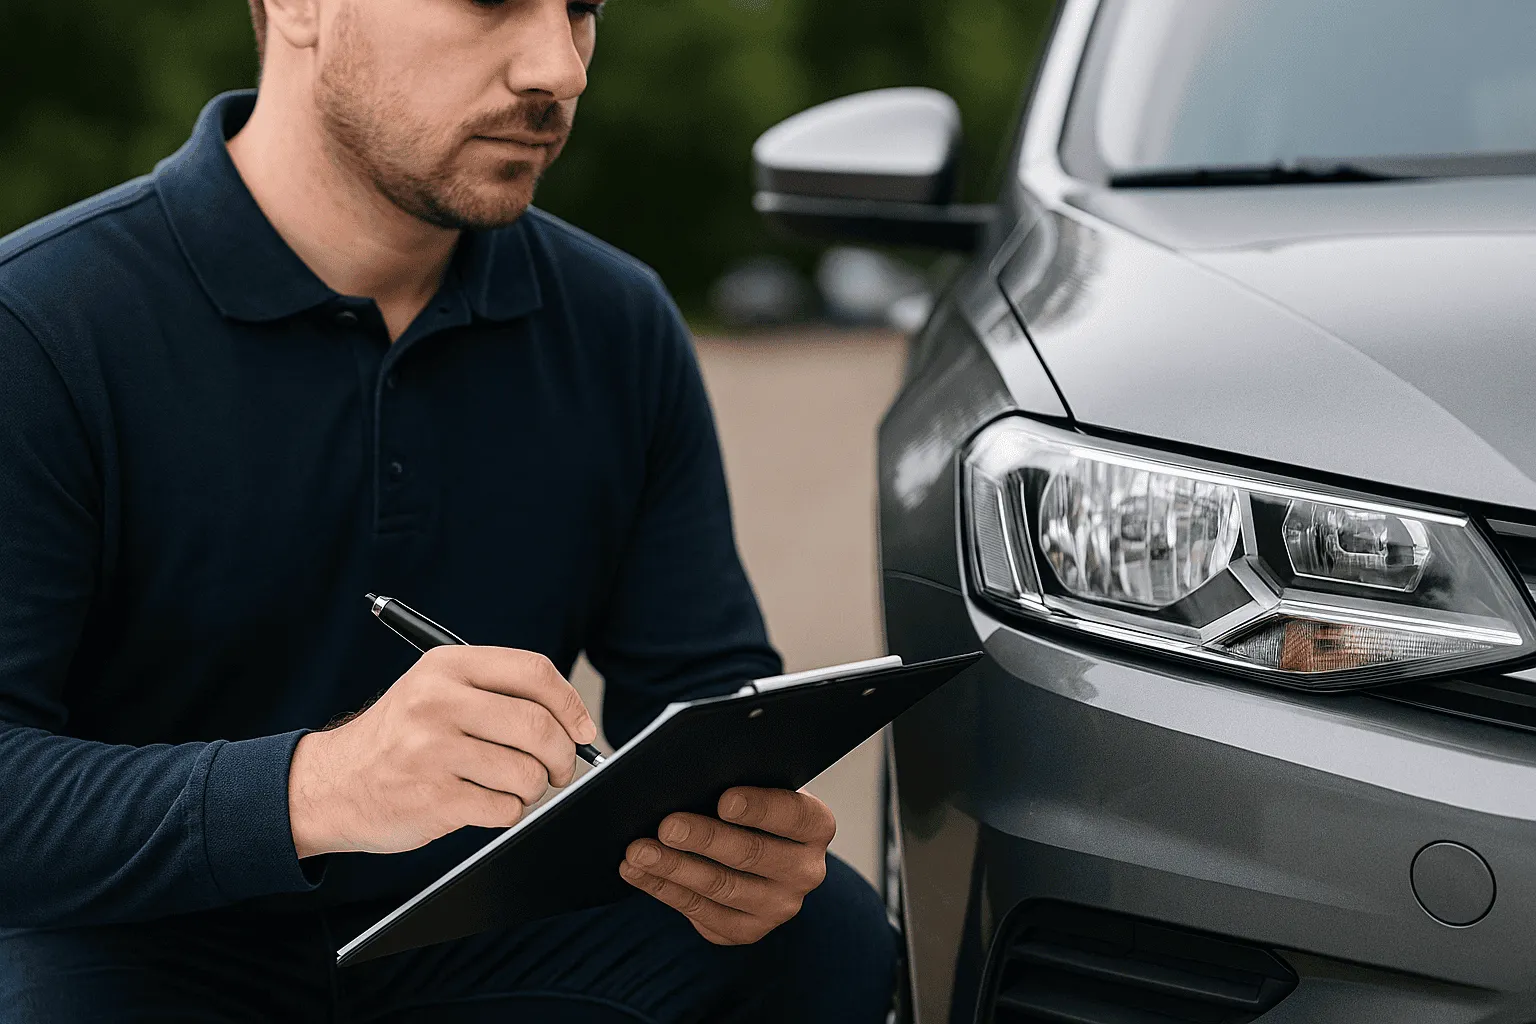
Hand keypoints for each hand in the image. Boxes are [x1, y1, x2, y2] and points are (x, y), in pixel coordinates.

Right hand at [287, 646, 598, 858]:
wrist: (330, 785)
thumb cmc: (399, 739)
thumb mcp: (436, 691)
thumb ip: (498, 694)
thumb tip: (575, 722)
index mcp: (447, 666)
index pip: (534, 672)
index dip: (571, 704)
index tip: (583, 729)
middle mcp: (438, 702)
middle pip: (539, 726)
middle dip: (563, 756)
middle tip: (561, 769)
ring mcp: (433, 751)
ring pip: (528, 772)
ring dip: (534, 788)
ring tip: (513, 787)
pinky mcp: (434, 798)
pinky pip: (505, 807)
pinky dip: (509, 811)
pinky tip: (485, 802)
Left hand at [619, 786, 836, 944]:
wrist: (757, 851)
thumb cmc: (750, 807)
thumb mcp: (757, 786)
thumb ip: (738, 779)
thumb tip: (691, 776)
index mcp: (816, 826)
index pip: (792, 814)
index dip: (758, 808)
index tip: (723, 800)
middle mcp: (806, 870)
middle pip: (751, 854)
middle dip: (704, 839)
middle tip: (666, 825)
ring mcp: (779, 906)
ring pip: (721, 887)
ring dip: (673, 868)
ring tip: (639, 850)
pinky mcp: (747, 930)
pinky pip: (700, 911)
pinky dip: (663, 889)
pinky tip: (637, 872)